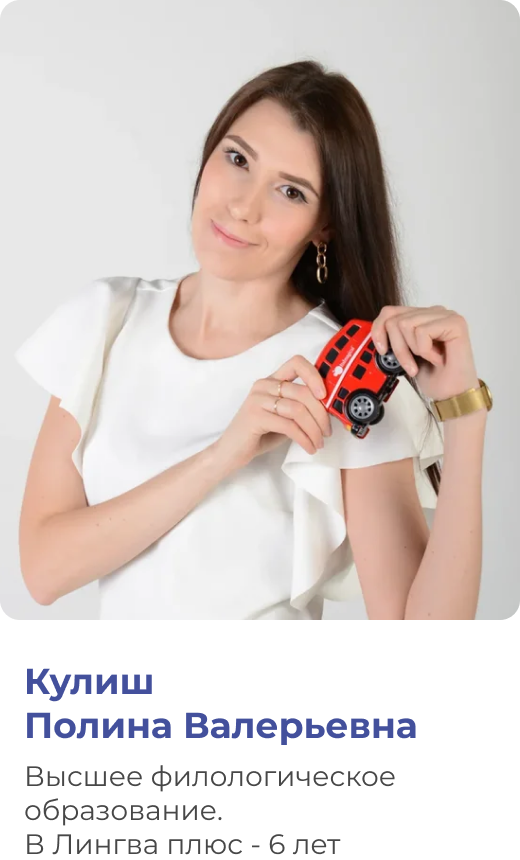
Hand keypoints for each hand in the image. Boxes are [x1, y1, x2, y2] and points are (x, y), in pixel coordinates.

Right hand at [213, 355, 332, 471]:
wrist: (229, 452)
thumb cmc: (258, 435)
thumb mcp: (283, 417)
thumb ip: (300, 409)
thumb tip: (327, 409)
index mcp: (271, 381)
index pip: (297, 363)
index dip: (315, 376)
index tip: (325, 396)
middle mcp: (263, 385)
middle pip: (303, 392)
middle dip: (321, 415)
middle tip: (326, 432)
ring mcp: (257, 400)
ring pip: (298, 410)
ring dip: (314, 430)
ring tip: (318, 443)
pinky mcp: (255, 417)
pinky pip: (289, 426)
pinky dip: (304, 439)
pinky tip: (309, 447)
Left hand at [371, 305, 479, 401]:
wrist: (452, 395)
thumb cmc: (434, 376)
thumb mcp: (405, 354)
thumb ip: (394, 338)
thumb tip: (376, 332)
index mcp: (422, 317)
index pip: (389, 312)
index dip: (379, 330)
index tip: (382, 351)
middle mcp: (433, 313)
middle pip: (395, 319)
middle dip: (398, 348)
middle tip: (411, 365)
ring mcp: (445, 316)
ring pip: (406, 324)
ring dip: (413, 350)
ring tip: (428, 359)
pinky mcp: (455, 323)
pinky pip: (423, 332)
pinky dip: (425, 351)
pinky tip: (437, 358)